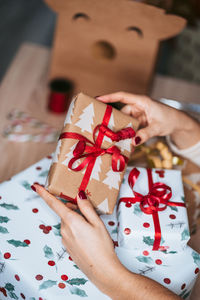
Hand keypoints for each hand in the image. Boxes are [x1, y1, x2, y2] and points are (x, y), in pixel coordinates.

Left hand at [32, 184, 180, 299]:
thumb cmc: (102, 247)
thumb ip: (86, 207)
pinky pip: (69, 232)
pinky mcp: (68, 247)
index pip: (54, 204)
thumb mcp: (97, 223)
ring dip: (76, 219)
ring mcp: (65, 239)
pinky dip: (76, 229)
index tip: (37, 187)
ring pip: (68, 223)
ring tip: (92, 226)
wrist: (102, 271)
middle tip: (88, 211)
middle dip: (73, 208)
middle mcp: (65, 230)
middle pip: (65, 213)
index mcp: (71, 221)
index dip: (44, 194)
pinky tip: (88, 236)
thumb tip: (79, 195)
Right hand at [97, 92, 199, 148]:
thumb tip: (134, 141)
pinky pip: (129, 127)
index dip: (109, 97)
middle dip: (113, 120)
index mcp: (142, 102)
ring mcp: (137, 114)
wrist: (177, 123)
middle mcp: (138, 106)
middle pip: (121, 112)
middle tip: (104, 128)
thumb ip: (146, 134)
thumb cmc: (170, 120)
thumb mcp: (158, 127)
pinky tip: (124, 142)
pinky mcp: (138, 122)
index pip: (123, 96)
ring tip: (114, 139)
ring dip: (120, 130)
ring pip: (124, 121)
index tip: (97, 99)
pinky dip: (126, 134)